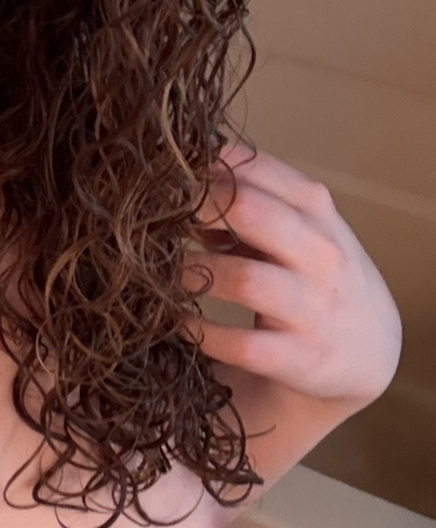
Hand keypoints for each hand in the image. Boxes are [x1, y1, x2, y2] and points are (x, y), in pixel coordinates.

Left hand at [183, 145, 401, 485]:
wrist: (371, 354)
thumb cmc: (317, 278)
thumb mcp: (298, 231)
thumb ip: (248, 205)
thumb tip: (182, 183)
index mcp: (315, 211)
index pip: (256, 170)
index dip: (203, 171)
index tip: (166, 179)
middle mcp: (320, 253)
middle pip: (249, 210)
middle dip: (195, 210)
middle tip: (157, 220)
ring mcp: (312, 306)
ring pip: (243, 279)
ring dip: (193, 273)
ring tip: (165, 274)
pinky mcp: (299, 356)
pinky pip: (239, 343)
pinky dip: (200, 332)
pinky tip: (179, 323)